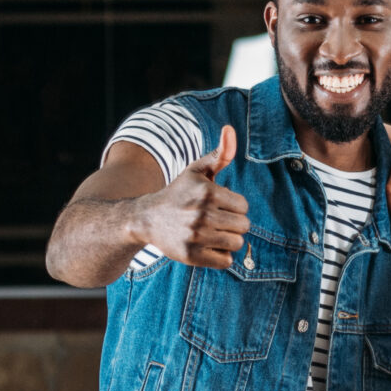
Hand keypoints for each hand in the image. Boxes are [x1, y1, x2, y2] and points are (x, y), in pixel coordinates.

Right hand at [133, 124, 251, 268]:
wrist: (146, 218)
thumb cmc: (178, 193)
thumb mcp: (196, 171)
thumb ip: (219, 154)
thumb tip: (230, 129)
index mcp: (207, 192)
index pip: (243, 206)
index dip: (233, 206)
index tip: (218, 205)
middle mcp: (202, 214)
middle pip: (243, 226)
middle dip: (233, 223)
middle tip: (215, 220)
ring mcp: (196, 236)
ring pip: (237, 243)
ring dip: (228, 240)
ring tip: (211, 233)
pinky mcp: (191, 255)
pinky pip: (226, 261)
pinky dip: (220, 256)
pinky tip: (207, 247)